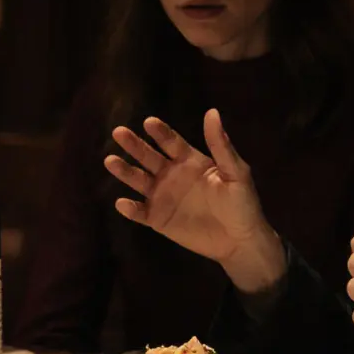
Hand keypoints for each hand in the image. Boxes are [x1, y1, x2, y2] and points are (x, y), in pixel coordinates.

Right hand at [104, 109, 285, 292]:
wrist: (240, 241)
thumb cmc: (242, 204)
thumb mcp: (235, 172)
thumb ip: (221, 145)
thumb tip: (212, 112)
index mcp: (190, 161)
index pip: (171, 142)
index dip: (160, 132)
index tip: (148, 122)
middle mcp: (172, 175)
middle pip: (149, 156)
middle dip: (134, 145)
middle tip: (119, 132)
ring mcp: (163, 197)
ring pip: (139, 180)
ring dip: (125, 171)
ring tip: (110, 161)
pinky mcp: (159, 219)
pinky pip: (140, 212)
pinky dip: (130, 209)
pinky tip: (122, 202)